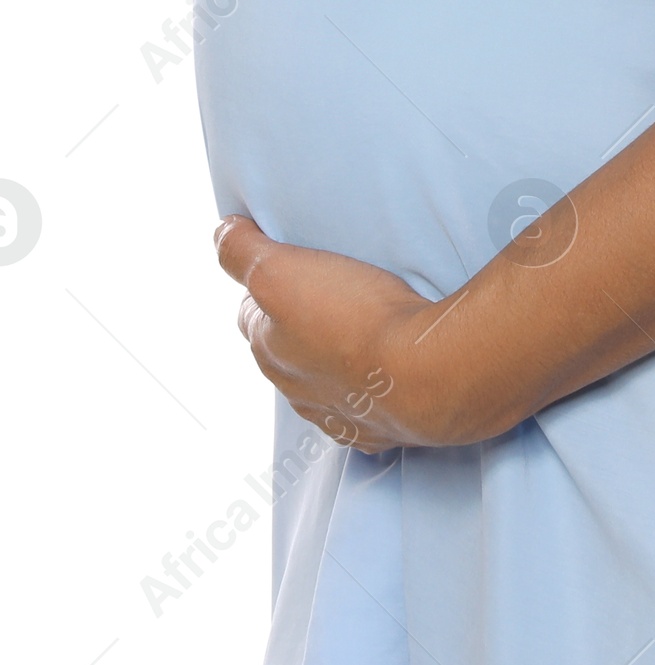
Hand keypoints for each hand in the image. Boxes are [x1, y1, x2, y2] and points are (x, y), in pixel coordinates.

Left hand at [215, 214, 475, 450]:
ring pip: (321, 382)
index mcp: (268, 350)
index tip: (287, 265)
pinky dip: (366, 393)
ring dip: (331, 359)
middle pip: (283, 349)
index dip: (262, 285)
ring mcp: (335, 415)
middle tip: (327, 290)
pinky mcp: (375, 432)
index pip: (248, 313)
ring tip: (361, 326)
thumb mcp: (280, 270)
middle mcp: (294, 389)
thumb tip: (221, 232)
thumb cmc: (354, 317)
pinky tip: (384, 374)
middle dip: (296, 323)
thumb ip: (243, 251)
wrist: (423, 374)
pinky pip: (362, 411)